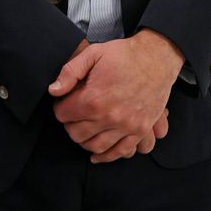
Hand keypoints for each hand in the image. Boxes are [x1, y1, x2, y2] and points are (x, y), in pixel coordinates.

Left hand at [48, 29, 182, 161]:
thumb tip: (53, 91)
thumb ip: (70, 71)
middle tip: (74, 114)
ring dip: (85, 141)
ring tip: (84, 130)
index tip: (64, 102)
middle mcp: (109, 116)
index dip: (60, 107)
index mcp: (94, 98)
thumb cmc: (124, 55)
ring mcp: (126, 126)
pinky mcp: (139, 130)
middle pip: (76, 133)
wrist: (156, 57)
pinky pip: (120, 152)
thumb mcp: (94, 53)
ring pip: (95, 146)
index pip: (63, 114)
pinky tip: (97, 154)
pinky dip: (106, 156)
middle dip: (70, 124)